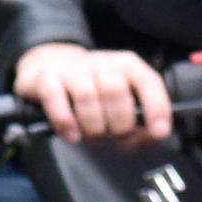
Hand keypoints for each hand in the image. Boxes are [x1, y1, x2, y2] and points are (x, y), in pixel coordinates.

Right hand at [17, 42, 172, 143]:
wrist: (49, 62)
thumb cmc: (90, 87)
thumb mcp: (119, 98)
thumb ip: (137, 118)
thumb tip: (145, 138)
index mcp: (126, 66)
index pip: (148, 81)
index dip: (156, 108)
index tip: (157, 132)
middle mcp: (101, 63)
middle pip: (116, 92)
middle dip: (119, 125)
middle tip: (115, 139)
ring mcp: (71, 69)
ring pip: (87, 97)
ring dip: (93, 127)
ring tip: (93, 137)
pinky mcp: (45, 78)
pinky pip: (55, 98)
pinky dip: (65, 121)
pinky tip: (71, 135)